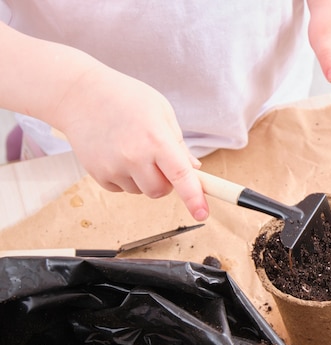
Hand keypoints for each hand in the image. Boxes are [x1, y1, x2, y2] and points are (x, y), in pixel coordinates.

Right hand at [55, 66, 208, 220]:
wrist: (79, 95)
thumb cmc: (125, 98)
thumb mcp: (161, 111)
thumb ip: (178, 143)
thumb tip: (193, 168)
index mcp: (156, 139)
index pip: (181, 176)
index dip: (194, 198)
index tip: (202, 214)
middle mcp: (134, 157)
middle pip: (161, 191)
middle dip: (166, 181)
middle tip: (158, 159)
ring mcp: (114, 167)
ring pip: (141, 191)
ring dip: (144, 179)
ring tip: (132, 149)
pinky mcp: (98, 174)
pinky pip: (122, 189)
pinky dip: (125, 178)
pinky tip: (117, 154)